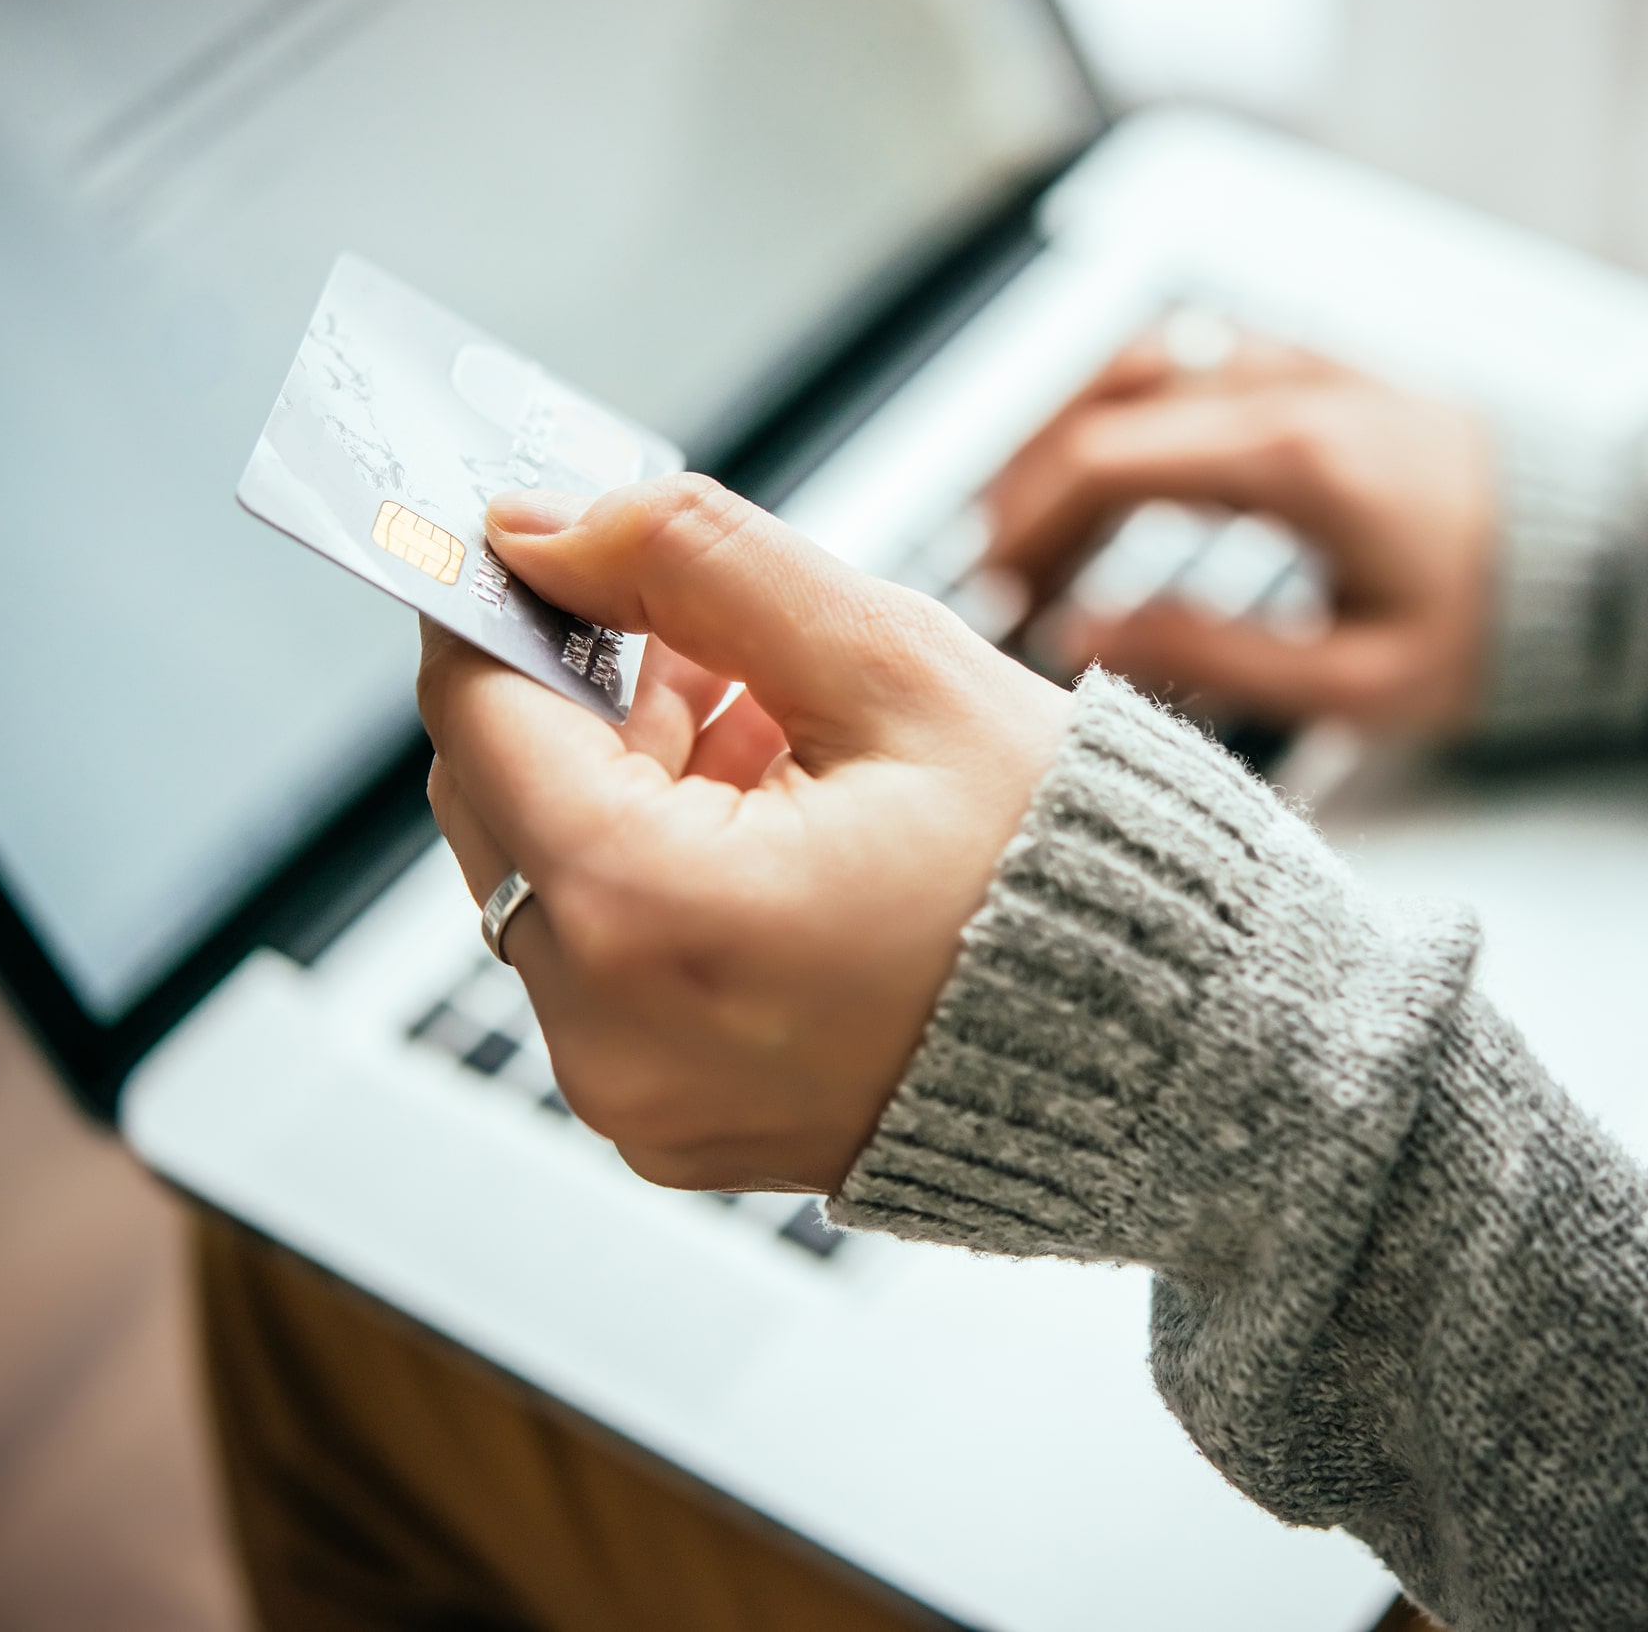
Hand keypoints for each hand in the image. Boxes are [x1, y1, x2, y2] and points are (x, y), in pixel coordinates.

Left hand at [416, 473, 1072, 1193]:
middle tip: (718, 646)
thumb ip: (697, 562)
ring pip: (551, 878)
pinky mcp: (670, 1123)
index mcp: (650, 918)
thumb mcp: (892, 666)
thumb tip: (547, 526)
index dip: (503, 602)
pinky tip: (786, 834)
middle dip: (589, 696)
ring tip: (789, 750)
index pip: (478, 712)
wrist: (1169, 1053)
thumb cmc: (1069, 875)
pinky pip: (608, 966)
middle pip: (499, 799)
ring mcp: (637, 1100)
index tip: (544, 544)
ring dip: (632, 784)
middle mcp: (610, 1037)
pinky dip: (662, 879)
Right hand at [983, 327, 1498, 730]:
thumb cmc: (1495, 627)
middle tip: (997, 575)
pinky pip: (1186, 359)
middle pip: (1100, 402)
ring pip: (1135, 363)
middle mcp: (1288, 388)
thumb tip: (1084, 636)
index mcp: (1294, 460)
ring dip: (1065, 438)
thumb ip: (1212, 657)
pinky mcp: (1316, 368)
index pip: (1105, 461)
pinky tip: (1107, 477)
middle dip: (1028, 488)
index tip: (997, 595)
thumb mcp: (1360, 680)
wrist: (1604, 555)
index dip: (1028, 527)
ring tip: (1032, 528)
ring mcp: (1301, 364)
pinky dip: (1123, 410)